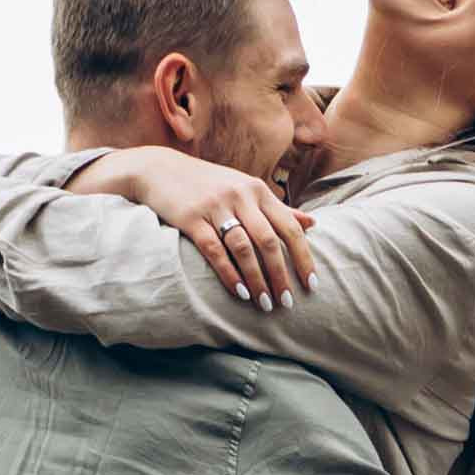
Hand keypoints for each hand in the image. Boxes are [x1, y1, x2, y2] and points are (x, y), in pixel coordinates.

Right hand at [69, 148, 317, 309]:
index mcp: (258, 190)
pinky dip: (229, 273)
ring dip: (257, 279)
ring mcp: (215, 206)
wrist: (161, 170)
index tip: (311, 284)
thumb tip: (313, 224)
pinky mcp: (191, 218)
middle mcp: (240, 195)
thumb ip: (278, 208)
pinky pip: (215, 250)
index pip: (289, 227)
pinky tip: (239, 292)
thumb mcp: (246, 189)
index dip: (303, 257)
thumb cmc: (211, 185)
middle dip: (281, 275)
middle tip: (288, 302)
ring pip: (244, 247)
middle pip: (269, 240)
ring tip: (264, 303)